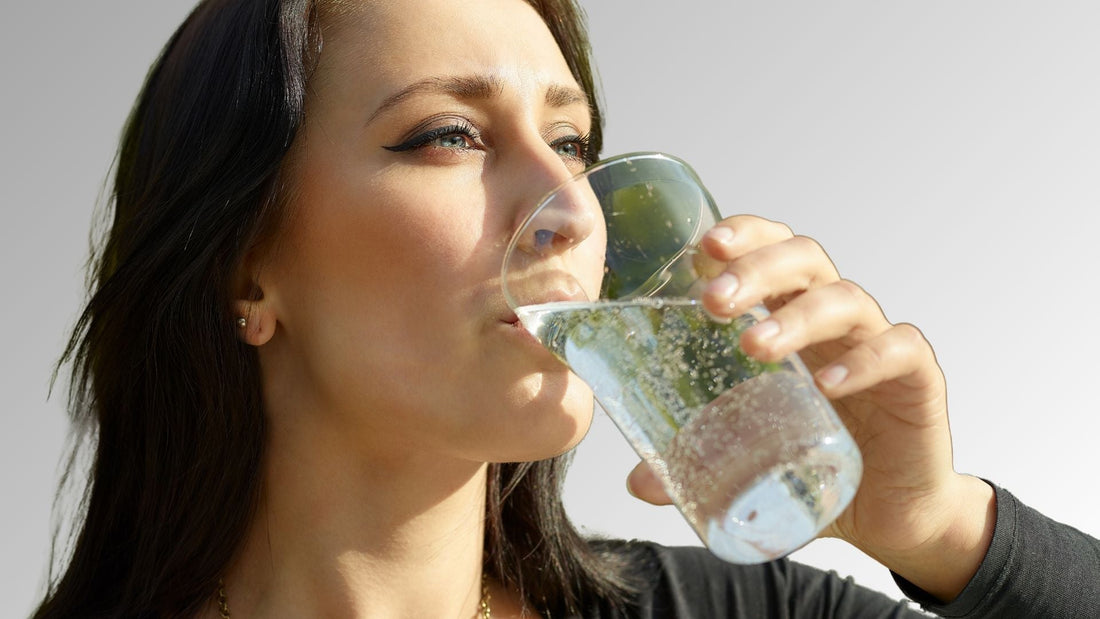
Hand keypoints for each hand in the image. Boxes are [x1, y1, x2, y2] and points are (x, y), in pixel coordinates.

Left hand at [626, 215, 994, 600]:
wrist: (889, 512)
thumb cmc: (813, 462)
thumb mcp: (748, 456)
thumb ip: (697, 460)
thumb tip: (640, 483)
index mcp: (788, 316)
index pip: (768, 250)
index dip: (740, 237)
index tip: (701, 249)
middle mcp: (832, 320)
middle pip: (802, 260)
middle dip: (756, 269)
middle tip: (713, 302)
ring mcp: (876, 344)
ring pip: (844, 300)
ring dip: (796, 316)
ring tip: (754, 346)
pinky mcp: (917, 381)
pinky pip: (899, 351)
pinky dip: (864, 361)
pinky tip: (827, 384)